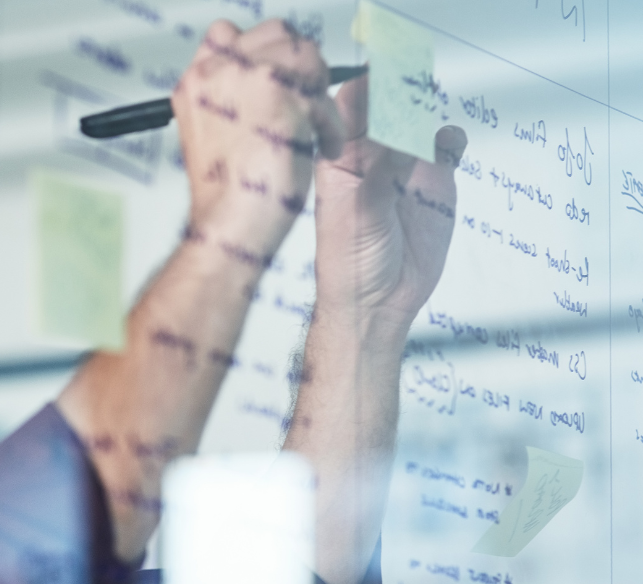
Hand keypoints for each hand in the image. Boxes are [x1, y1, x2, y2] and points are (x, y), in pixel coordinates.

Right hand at [172, 19, 344, 254]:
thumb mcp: (216, 133)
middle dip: (300, 66)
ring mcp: (248, 79)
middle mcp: (217, 73)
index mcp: (197, 81)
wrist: (230, 227)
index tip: (278, 79)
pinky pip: (323, 97)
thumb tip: (266, 74)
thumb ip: (233, 95)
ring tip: (315, 131)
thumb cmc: (228, 194)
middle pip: (275, 35)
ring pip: (307, 58)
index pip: (227, 33)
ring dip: (320, 96)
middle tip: (305, 103)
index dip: (260, 51)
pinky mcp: (280, 96)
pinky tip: (322, 149)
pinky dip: (331, 127)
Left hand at [313, 75, 467, 328]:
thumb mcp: (359, 214)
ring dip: (426, 110)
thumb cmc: (349, 262)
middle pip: (388, 106)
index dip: (366, 87)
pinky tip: (449, 145)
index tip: (383, 76)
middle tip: (415, 85)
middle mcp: (371, 156)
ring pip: (419, 120)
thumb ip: (380, 173)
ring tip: (429, 112)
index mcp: (338, 158)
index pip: (349, 108)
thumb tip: (400, 134)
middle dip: (401, 91)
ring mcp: (404, 166)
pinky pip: (446, 146)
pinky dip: (451, 138)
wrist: (378, 302)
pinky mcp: (433, 181)